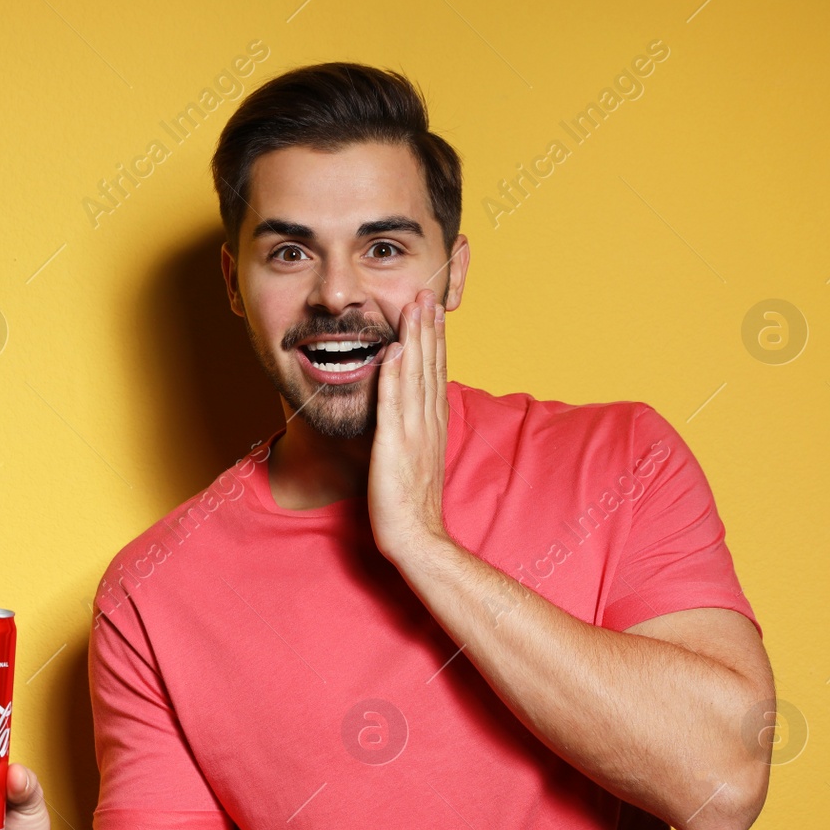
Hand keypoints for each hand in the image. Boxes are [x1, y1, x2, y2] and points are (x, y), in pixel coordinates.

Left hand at [369, 288, 451, 562]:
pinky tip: (394, 350)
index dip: (433, 339)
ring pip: (416, 375)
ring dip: (416, 339)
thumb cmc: (413, 504)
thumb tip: (413, 409)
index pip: (435, 372)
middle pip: (430, 365)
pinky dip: (395, 375)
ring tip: (415, 306)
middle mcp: (428, 422)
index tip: (430, 309)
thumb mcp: (418, 458)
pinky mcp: (395, 445)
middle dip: (427, 327)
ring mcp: (413, 432)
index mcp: (433, 424)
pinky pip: (395, 404)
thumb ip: (416, 431)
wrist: (418, 538)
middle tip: (426, 292)